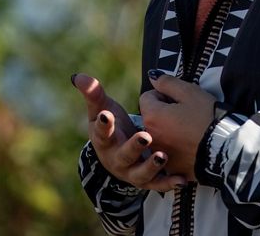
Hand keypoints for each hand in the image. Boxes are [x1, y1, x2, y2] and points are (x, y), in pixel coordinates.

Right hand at [72, 72, 185, 191]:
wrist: (117, 154)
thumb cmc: (112, 125)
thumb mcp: (102, 109)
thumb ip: (93, 94)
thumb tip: (78, 76)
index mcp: (105, 140)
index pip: (101, 132)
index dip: (103, 124)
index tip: (106, 114)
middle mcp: (117, 159)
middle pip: (124, 155)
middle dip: (133, 147)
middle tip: (145, 137)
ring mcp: (132, 171)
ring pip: (140, 174)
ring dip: (151, 167)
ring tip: (162, 156)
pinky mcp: (147, 180)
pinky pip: (158, 184)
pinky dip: (169, 183)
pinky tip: (181, 179)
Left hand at [139, 71, 216, 180]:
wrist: (223, 149)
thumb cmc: (206, 116)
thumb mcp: (189, 91)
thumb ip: (167, 82)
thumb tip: (153, 77)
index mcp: (152, 116)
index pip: (146, 97)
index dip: (162, 94)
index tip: (178, 99)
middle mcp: (150, 138)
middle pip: (150, 117)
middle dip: (163, 112)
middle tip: (185, 113)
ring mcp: (159, 155)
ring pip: (158, 135)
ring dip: (167, 130)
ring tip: (189, 129)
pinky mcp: (170, 168)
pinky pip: (168, 153)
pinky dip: (175, 148)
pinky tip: (190, 144)